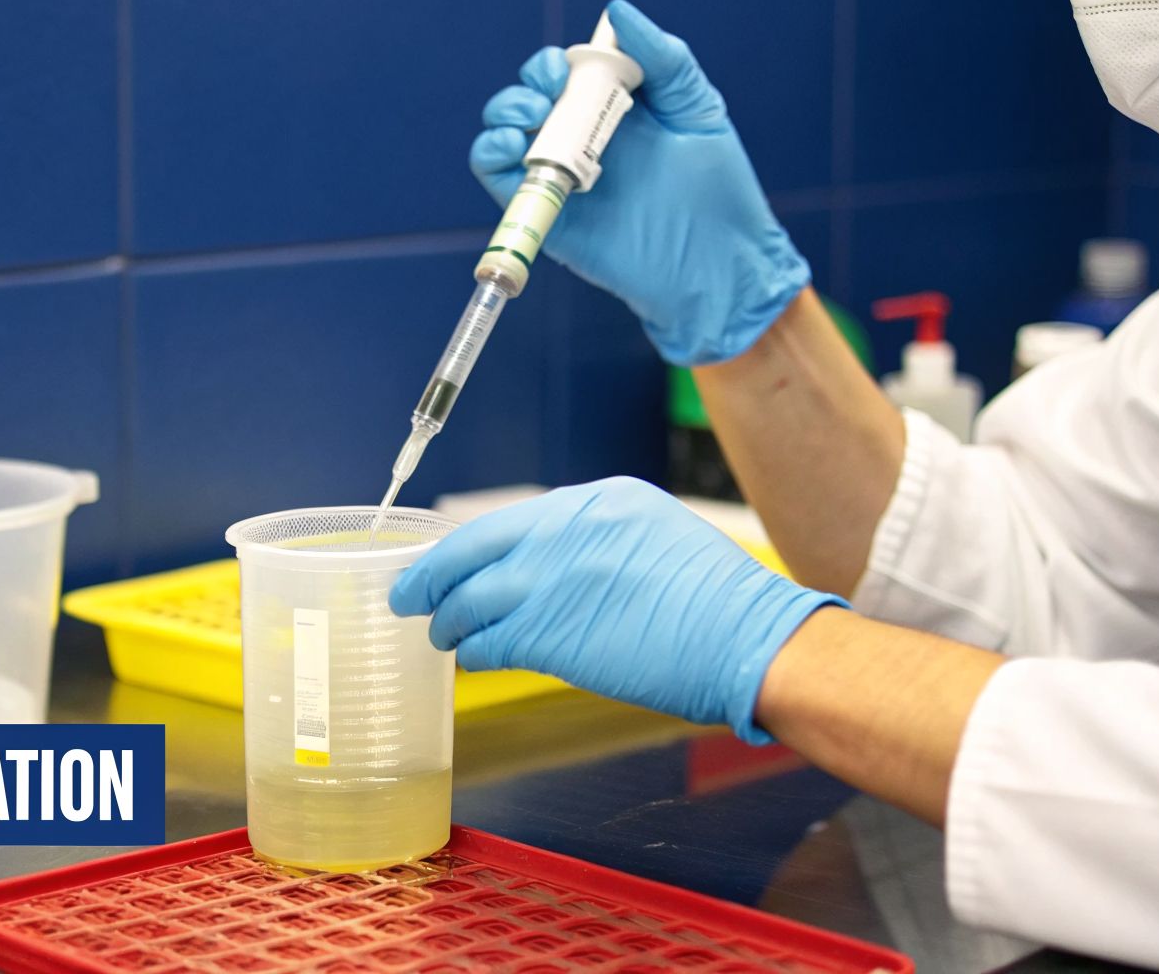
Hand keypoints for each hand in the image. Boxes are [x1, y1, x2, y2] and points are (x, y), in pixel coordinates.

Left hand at [389, 478, 842, 742]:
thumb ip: (596, 542)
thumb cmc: (718, 602)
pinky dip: (475, 652)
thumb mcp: (656, 536)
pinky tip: (474, 659)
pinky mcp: (551, 632)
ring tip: (442, 635)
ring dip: (450, 621)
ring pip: (471, 599)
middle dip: (431, 576)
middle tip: (408, 594)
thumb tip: (549, 565)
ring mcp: (553, 580)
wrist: (750, 640)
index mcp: (595, 501)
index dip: (468, 548)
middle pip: (471, 550)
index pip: (507, 521)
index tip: (450, 561)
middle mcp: (565, 530)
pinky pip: (490, 642)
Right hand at [475, 0, 809, 365]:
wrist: (719, 263)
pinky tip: (512, 145)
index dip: (554, 63)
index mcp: (613, 112)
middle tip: (549, 93)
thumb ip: (664, 57)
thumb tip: (617, 12)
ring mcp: (561, 177)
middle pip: (528, 99)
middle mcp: (580, 142)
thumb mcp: (696, 107)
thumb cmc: (718, 190)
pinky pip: (499, 180)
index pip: (565, 74)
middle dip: (527, 84)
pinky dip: (490, 154)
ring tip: (531, 117)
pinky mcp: (547, 216)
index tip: (567, 68)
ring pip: (504, 134)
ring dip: (504, 113)